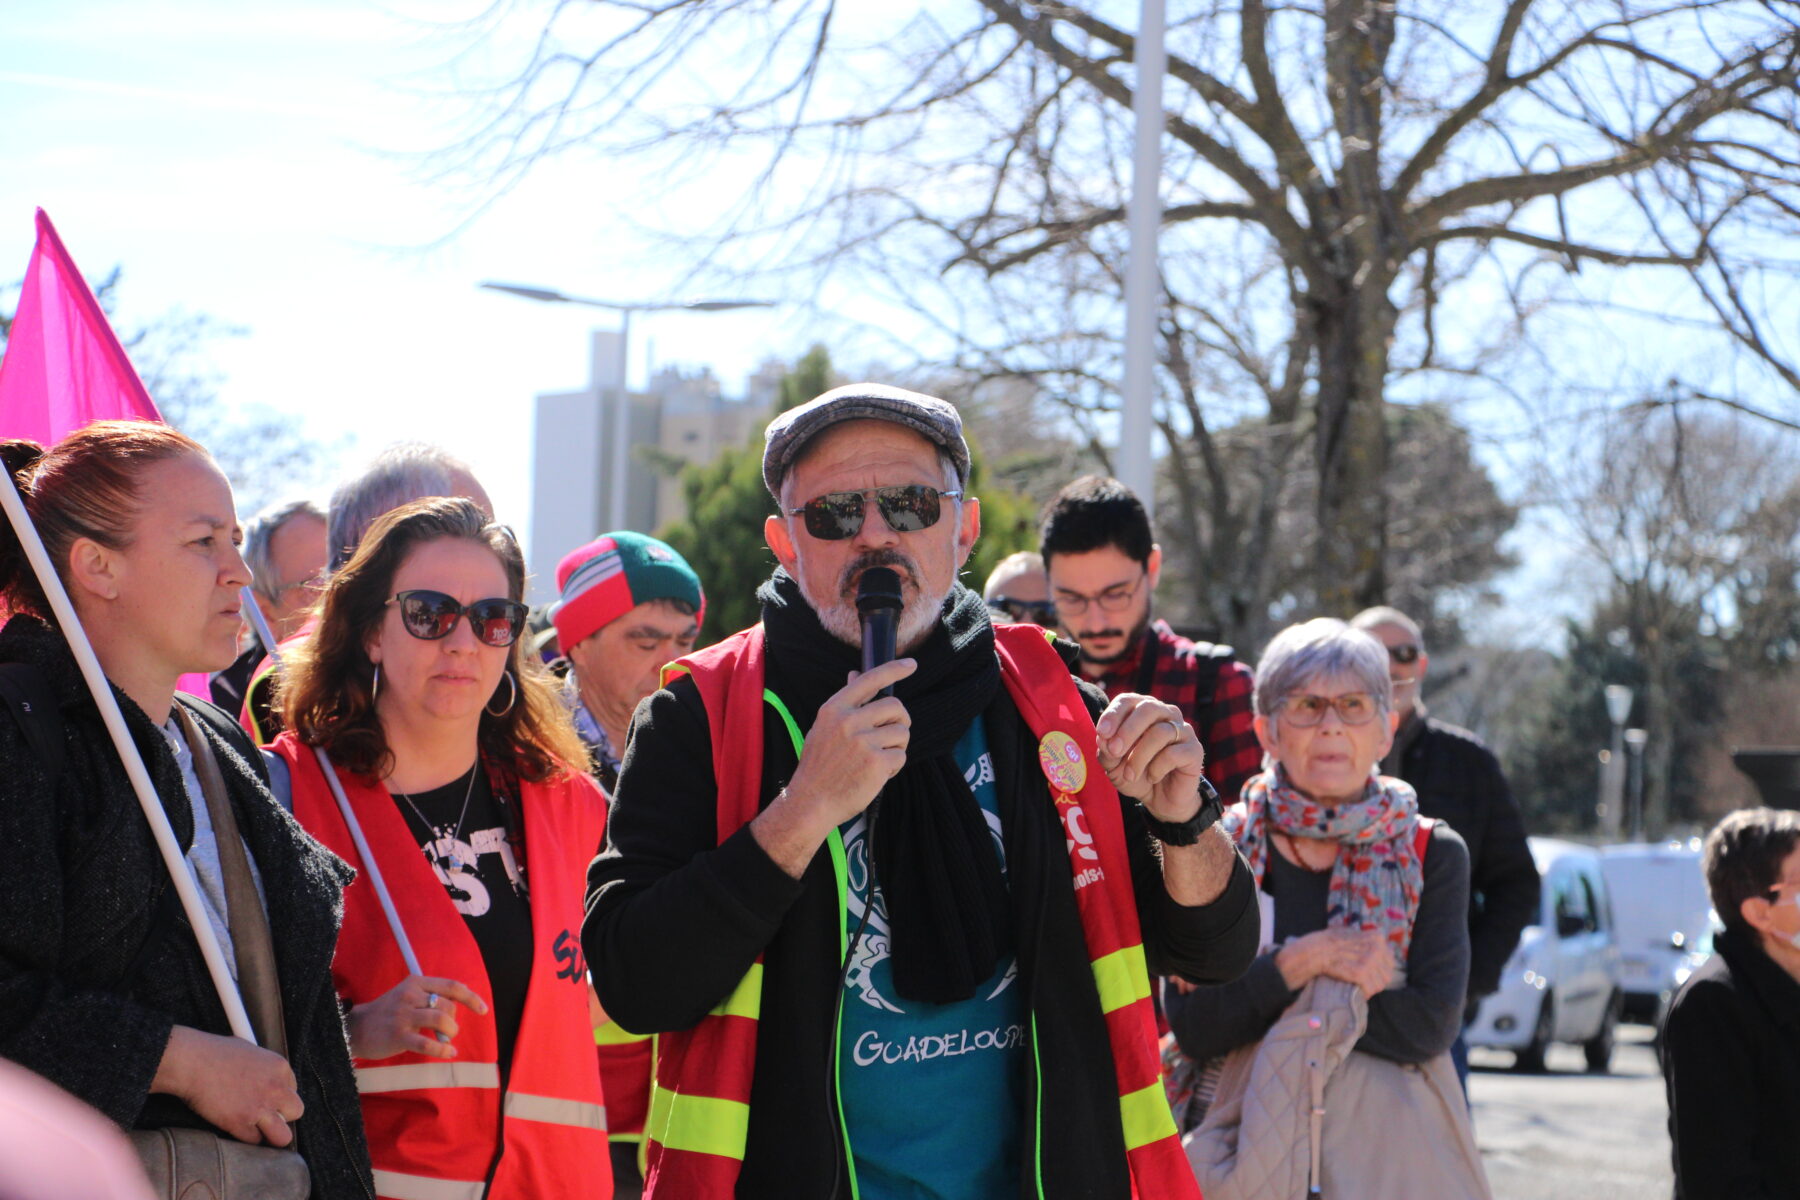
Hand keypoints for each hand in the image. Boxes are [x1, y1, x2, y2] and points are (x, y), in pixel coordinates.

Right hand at [152, 1026, 303, 1146]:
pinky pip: (253, 1141)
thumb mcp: (250, 1051)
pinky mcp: (240, 1123)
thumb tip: (264, 1080)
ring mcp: (259, 1107)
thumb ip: (263, 1068)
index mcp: (280, 1067)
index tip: (266, 1098)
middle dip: (282, 1116)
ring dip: (271, 1135)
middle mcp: (275, 1088)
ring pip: (283, 1136)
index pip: (294, 1090)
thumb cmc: (214, 1053)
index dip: (279, 1097)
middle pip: (296, 1112)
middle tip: (265, 1115)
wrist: (192, 1061)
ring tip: (259, 1131)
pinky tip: (235, 1128)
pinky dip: (245, 1138)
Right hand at [347, 975, 487, 1060]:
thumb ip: (430, 997)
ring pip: (441, 1020)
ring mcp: (403, 1015)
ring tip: (448, 1040)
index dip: (471, 998)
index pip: (452, 986)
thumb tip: (458, 1007)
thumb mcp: (407, 995)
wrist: (355, 1028)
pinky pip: (428, 1044)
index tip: (483, 1010)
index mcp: (415, 982)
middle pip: (448, 1006)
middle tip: (449, 1031)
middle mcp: (410, 995)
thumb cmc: (387, 1013)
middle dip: (454, 1021)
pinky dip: (443, 1049)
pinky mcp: (398, 1035)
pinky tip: (448, 1053)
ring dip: (451, 1032)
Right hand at [782, 659, 916, 828]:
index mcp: (834, 709)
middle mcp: (849, 721)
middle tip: (891, 736)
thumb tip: (855, 675)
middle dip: (900, 721)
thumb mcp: (824, 728)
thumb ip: (844, 704)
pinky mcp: (876, 762)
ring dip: (897, 746)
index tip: (912, 664)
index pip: (870, 679)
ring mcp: (863, 741)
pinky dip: (894, 767)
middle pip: (895, 706)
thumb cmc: (819, 766)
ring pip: (902, 732)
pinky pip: (901, 756)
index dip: (894, 669)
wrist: (810, 802)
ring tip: (878, 759)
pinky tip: (877, 775)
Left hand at [1095, 693, 1204, 816]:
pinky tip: (1153, 777)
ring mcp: (1183, 730)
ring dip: (1139, 756)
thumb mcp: (1113, 765)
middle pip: (1148, 708)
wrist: (1161, 799)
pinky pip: (1174, 753)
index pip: (1128, 700)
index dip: (1114, 714)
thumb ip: (1106, 750)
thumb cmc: (1135, 774)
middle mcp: (1165, 714)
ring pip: (1160, 732)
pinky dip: (1157, 768)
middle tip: (1114, 751)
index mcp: (1143, 710)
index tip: (1102, 733)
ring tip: (1130, 775)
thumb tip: (1104, 739)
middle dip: (1127, 730)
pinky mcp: (1194, 750)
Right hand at [1336, 931, 1397, 997]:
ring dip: (1371, 988)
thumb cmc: (1330, 942)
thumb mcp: (1351, 932)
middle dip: (1377, 980)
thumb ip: (1365, 939)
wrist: (1316, 950)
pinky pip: (1370, 989)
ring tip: (1362, 988)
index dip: (1381, 969)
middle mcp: (1376, 948)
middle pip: (1387, 974)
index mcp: (1377, 938)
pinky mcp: (1361, 974)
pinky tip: (1359, 992)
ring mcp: (1369, 961)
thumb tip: (1376, 947)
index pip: (1390, 960)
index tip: (1372, 973)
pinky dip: (1365, 993)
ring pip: (1380, 984)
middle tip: (1366, 983)